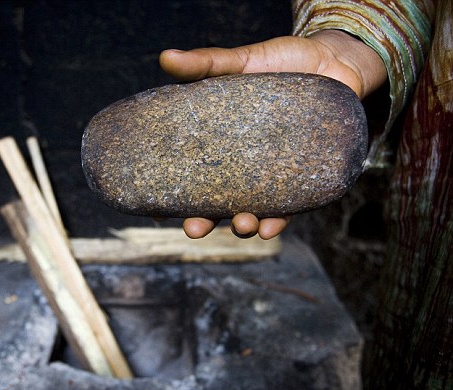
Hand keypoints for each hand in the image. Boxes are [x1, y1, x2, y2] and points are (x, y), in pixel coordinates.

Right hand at [159, 31, 386, 238]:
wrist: (336, 61)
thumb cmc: (284, 62)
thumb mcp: (242, 61)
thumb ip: (206, 64)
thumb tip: (165, 58)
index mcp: (219, 143)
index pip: (190, 174)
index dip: (172, 195)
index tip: (157, 212)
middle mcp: (242, 165)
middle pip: (216, 202)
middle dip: (203, 221)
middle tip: (193, 229)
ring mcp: (271, 174)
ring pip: (251, 210)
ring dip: (243, 225)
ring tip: (241, 224)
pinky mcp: (304, 177)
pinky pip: (289, 207)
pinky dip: (279, 221)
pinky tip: (269, 228)